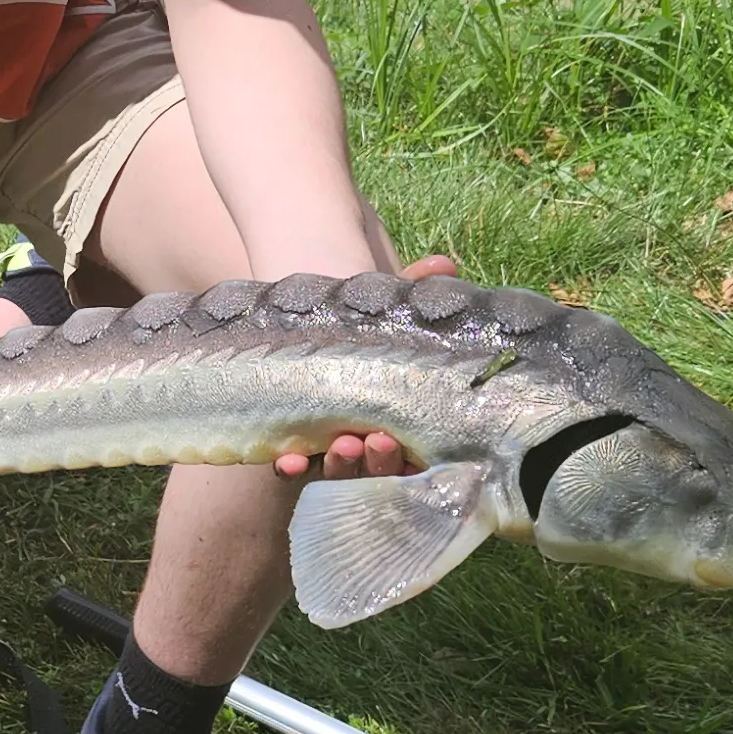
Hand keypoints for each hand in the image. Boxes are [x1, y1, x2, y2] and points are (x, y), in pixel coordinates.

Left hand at [273, 251, 460, 486]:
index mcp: (404, 417)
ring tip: (341, 445)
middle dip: (378, 459)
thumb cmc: (357, 322)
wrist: (302, 319)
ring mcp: (335, 446)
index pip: (414, 449)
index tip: (395, 435)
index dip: (407, 453)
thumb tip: (444, 262)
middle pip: (379, 466)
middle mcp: (373, 437)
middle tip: (373, 439)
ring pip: (341, 471)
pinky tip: (288, 461)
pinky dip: (295, 466)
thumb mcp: (385, 307)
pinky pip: (298, 466)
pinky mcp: (299, 446)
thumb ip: (414, 287)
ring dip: (341, 464)